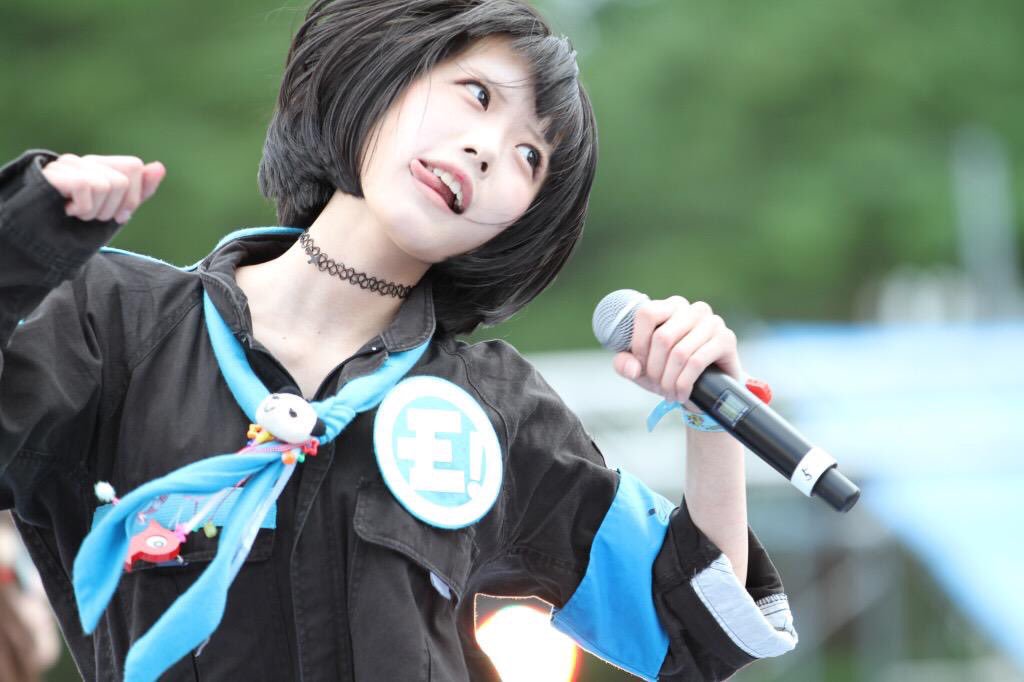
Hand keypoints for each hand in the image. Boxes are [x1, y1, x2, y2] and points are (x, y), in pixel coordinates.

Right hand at [40, 153, 165, 223]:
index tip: (120, 216)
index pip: (134, 166)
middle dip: (114, 208)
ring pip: (108, 185)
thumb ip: (138, 192)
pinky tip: (67, 211)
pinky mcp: (57, 173)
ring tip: (78, 215)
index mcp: (101, 167)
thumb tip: (159, 166)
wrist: (37, 234)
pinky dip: (82, 208)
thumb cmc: (77, 223)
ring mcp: (69, 164)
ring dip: (96, 212)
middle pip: (123, 179)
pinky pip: (88, 187)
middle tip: (93, 216)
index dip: (133, 196)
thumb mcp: (114, 210)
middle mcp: (85, 161)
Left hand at [612, 296, 742, 408]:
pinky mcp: (726, 339)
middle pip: (662, 337)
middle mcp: (692, 309)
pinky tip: (681, 394)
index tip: (640, 365)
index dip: (639, 343)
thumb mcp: (640, 368)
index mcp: (669, 307)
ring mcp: (712, 322)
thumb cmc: (670, 371)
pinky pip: (697, 362)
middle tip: (656, 385)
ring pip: (679, 353)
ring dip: (669, 380)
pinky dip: (684, 383)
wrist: (707, 388)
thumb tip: (632, 368)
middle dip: (654, 369)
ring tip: (668, 393)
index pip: (646, 314)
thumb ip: (625, 364)